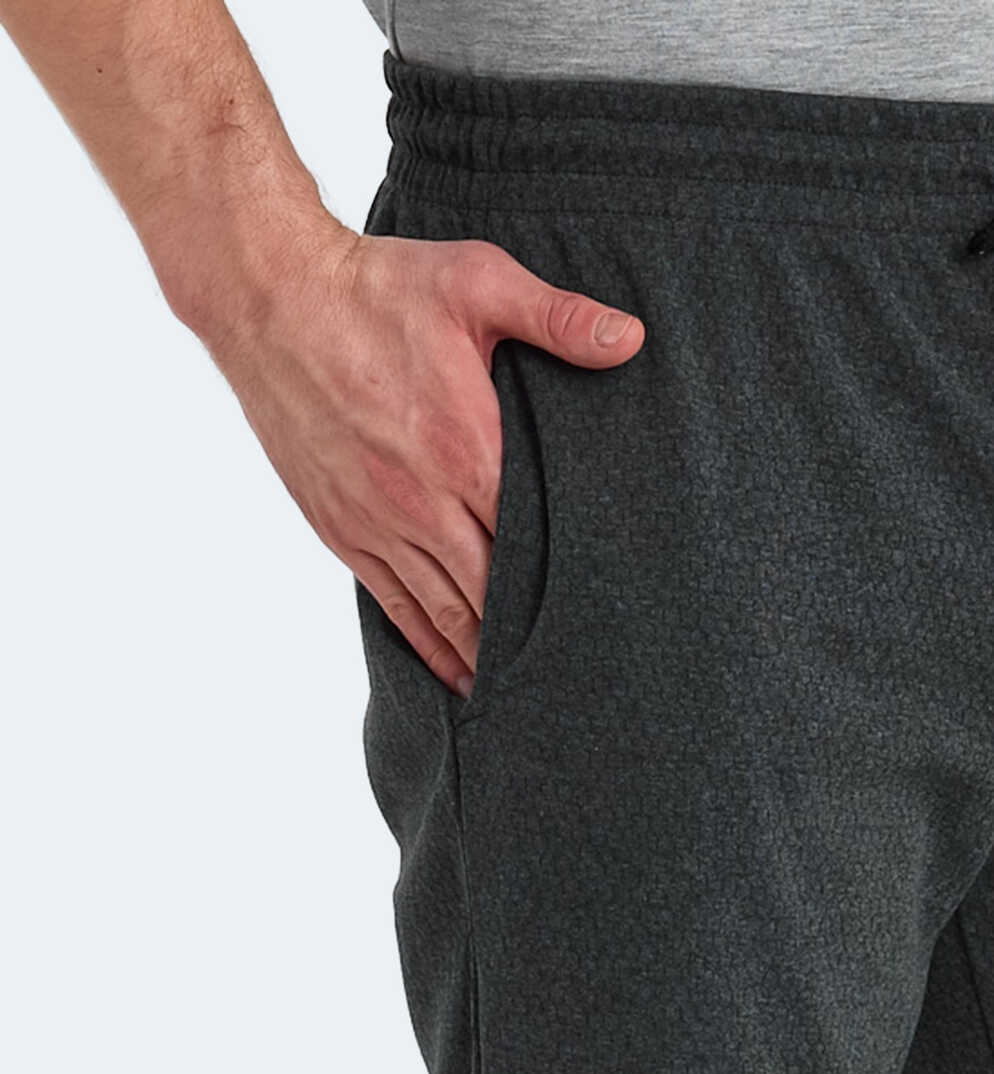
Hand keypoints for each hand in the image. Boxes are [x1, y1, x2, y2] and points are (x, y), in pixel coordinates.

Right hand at [200, 213, 644, 697]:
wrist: (272, 299)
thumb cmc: (379, 287)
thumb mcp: (478, 282)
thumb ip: (558, 318)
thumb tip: (631, 340)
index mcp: (468, 447)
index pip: (535, 540)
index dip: (573, 584)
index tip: (607, 615)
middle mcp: (423, 500)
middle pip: (494, 591)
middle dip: (535, 635)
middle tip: (582, 673)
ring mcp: (378, 521)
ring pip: (445, 610)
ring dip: (485, 653)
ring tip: (527, 694)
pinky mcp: (341, 529)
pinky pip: (394, 605)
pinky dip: (429, 645)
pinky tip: (457, 674)